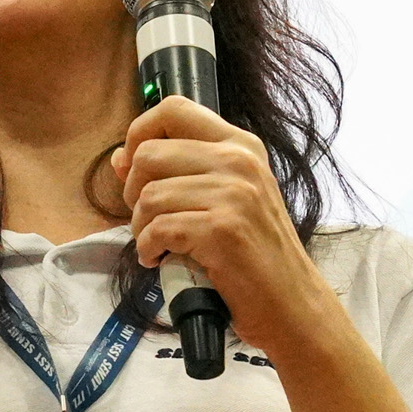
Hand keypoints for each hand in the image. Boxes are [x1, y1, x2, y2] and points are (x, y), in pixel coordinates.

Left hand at [112, 97, 348, 362]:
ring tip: (159, 245)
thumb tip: (120, 157)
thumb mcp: (226, 199)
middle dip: (133, 191)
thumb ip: (179, 172)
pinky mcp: (222, 230)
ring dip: (141, 228)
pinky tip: (161, 260)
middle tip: (149, 220)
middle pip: (148, 153)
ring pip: (148, 196)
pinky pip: (157, 229)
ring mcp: (233, 194)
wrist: (292, 303)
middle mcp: (239, 162)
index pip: (174, 108)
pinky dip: (148, 250)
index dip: (139, 132)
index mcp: (240, 146)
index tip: (133, 166)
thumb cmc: (255, 255)